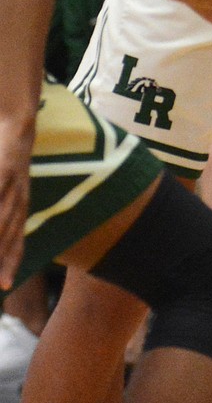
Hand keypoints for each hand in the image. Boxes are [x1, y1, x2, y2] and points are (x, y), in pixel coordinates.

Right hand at [0, 121, 32, 289]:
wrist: (16, 118)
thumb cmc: (4, 153)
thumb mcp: (3, 183)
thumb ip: (2, 199)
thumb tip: (3, 221)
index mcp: (19, 201)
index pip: (17, 235)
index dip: (12, 259)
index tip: (7, 284)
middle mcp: (20, 195)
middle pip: (11, 233)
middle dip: (3, 259)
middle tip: (0, 284)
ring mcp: (14, 182)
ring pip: (3, 218)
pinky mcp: (5, 166)